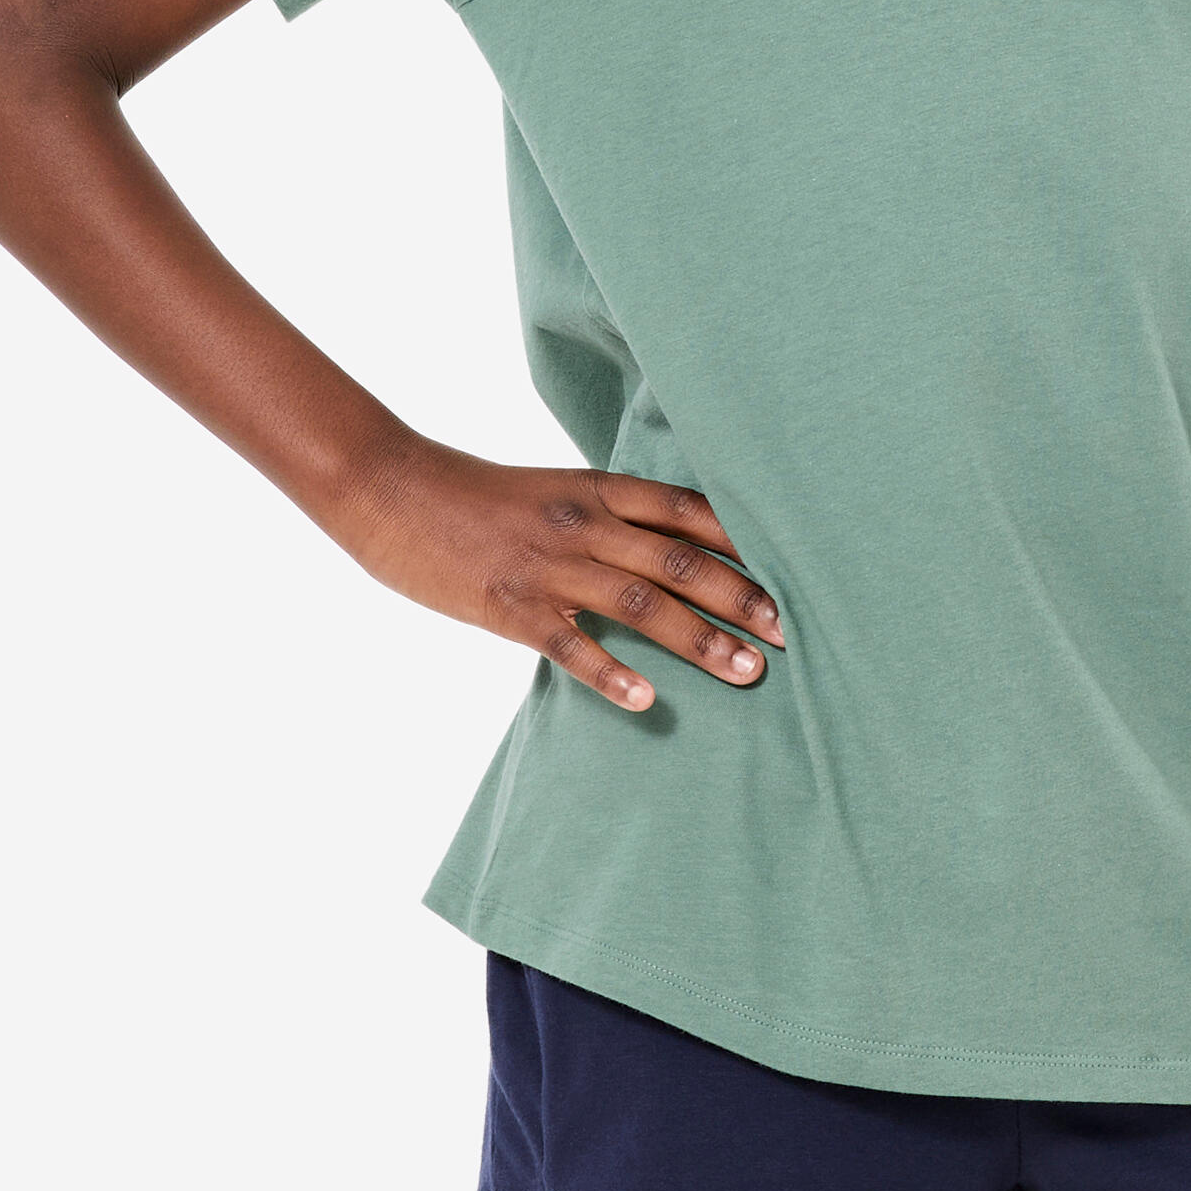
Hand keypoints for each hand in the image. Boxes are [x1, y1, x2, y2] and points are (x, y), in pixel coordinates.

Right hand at [331, 437, 784, 711]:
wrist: (393, 489)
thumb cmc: (479, 496)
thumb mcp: (557, 490)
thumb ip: (612, 517)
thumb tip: (673, 550)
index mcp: (601, 488)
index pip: (692, 512)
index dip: (748, 542)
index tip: (796, 571)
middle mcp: (587, 523)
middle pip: (683, 561)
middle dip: (744, 598)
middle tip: (791, 634)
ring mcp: (550, 565)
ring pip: (643, 604)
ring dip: (701, 640)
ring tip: (748, 671)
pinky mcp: (510, 606)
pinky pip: (570, 645)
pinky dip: (611, 675)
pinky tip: (646, 702)